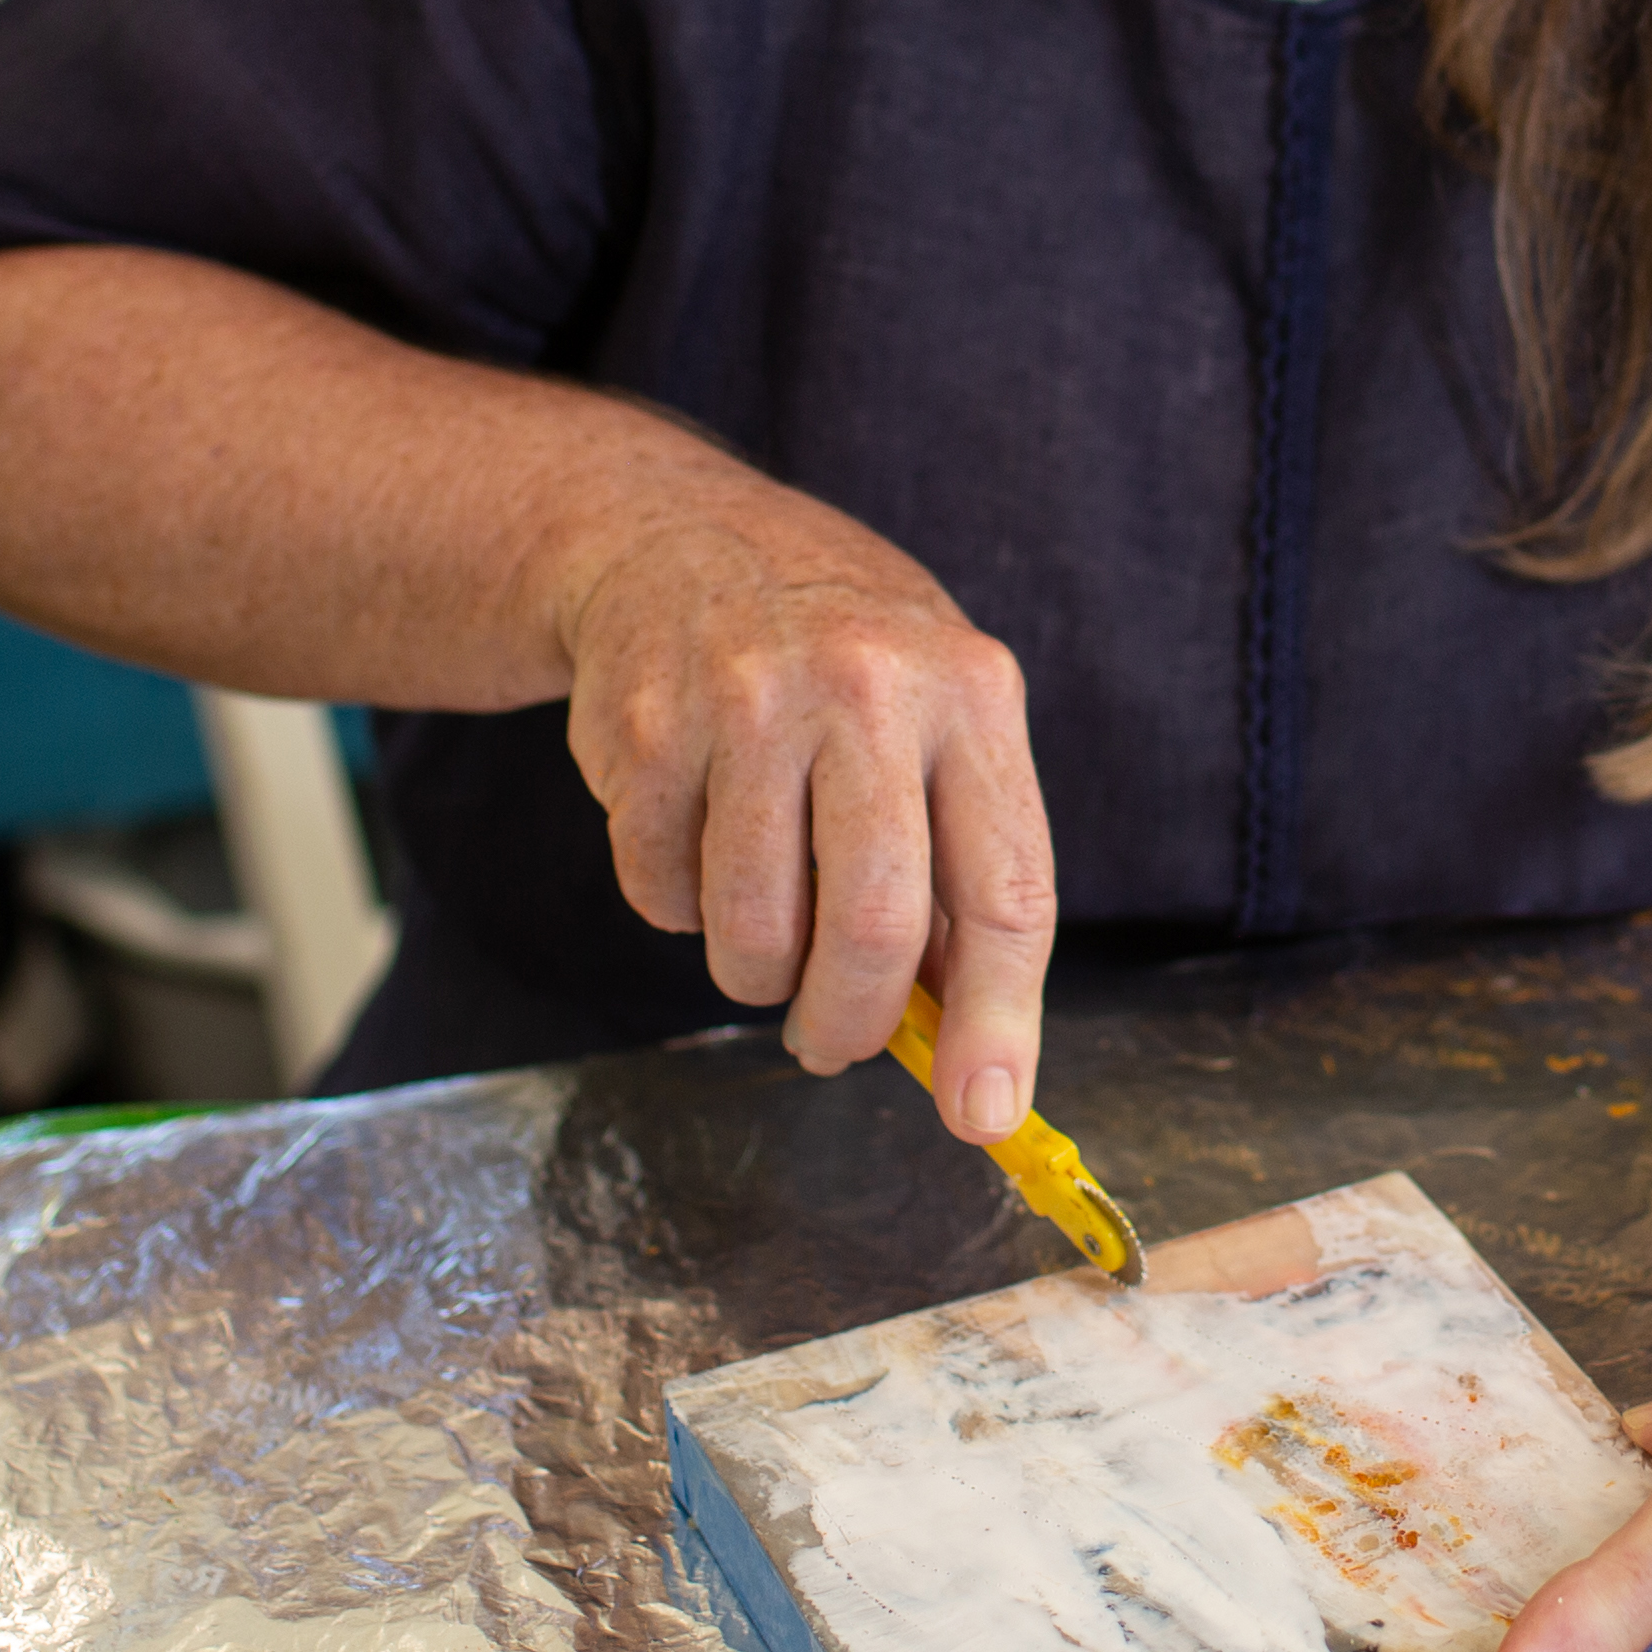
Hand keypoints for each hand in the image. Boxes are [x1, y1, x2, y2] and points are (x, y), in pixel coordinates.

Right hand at [551, 487, 1059, 1128]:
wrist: (671, 535)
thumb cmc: (837, 658)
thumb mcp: (935, 712)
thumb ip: (961, 860)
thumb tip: (970, 1047)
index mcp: (972, 691)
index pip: (1009, 892)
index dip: (1001, 1022)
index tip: (986, 1115)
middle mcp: (866, 687)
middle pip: (874, 929)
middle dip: (852, 1024)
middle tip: (833, 1044)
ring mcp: (746, 702)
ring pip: (755, 934)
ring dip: (758, 974)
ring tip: (765, 922)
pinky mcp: (642, 732)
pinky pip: (661, 899)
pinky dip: (680, 909)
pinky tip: (695, 834)